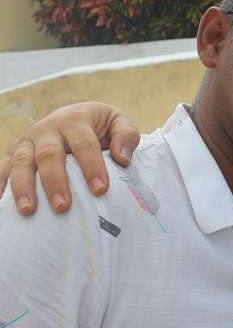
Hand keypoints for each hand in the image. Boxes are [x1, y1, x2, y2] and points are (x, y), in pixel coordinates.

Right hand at [0, 102, 140, 214]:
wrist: (72, 115)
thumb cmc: (100, 126)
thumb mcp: (118, 122)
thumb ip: (126, 136)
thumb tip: (122, 159)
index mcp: (75, 120)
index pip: (84, 144)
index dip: (92, 166)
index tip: (101, 190)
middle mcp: (47, 129)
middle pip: (48, 154)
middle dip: (55, 181)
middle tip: (63, 206)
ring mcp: (27, 141)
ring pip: (21, 163)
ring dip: (23, 187)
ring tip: (29, 211)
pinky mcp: (13, 153)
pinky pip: (2, 169)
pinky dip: (0, 185)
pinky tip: (1, 205)